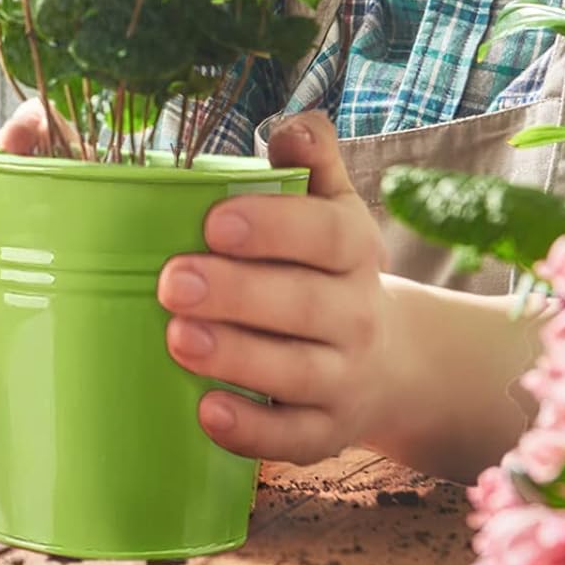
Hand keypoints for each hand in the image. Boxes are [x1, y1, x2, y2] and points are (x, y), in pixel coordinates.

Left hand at [156, 111, 390, 464]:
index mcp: (354, 247)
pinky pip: (294, 440)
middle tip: (173, 281)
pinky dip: (253, 433)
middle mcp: (357, 314)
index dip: (273, 227)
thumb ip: (311, 158)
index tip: (214, 222)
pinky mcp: (327, 432)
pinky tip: (206, 411)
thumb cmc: (328, 264)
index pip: (326, 235)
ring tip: (176, 339)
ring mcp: (345, 378)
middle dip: (236, 293)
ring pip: (295, 373)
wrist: (392, 359)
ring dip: (235, 357)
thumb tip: (292, 125)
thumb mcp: (331, 204)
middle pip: (303, 305)